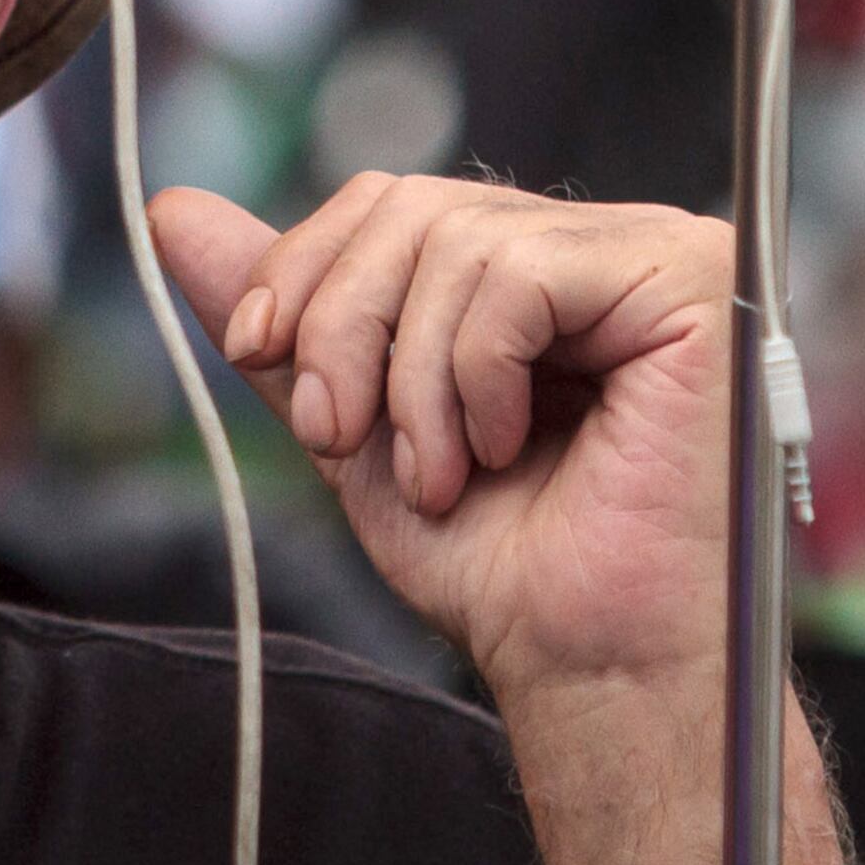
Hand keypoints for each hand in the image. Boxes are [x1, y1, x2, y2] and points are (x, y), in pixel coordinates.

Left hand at [150, 173, 732, 696]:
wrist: (590, 665)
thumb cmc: (503, 563)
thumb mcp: (360, 421)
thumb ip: (287, 316)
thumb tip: (173, 210)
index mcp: (535, 266)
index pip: (391, 199)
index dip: (306, 265)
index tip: (255, 350)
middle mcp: (602, 244)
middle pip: (411, 207)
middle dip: (340, 324)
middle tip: (335, 433)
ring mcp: (658, 252)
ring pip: (455, 240)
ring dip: (410, 378)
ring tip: (435, 473)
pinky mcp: (691, 282)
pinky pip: (521, 274)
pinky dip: (477, 374)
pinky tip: (501, 448)